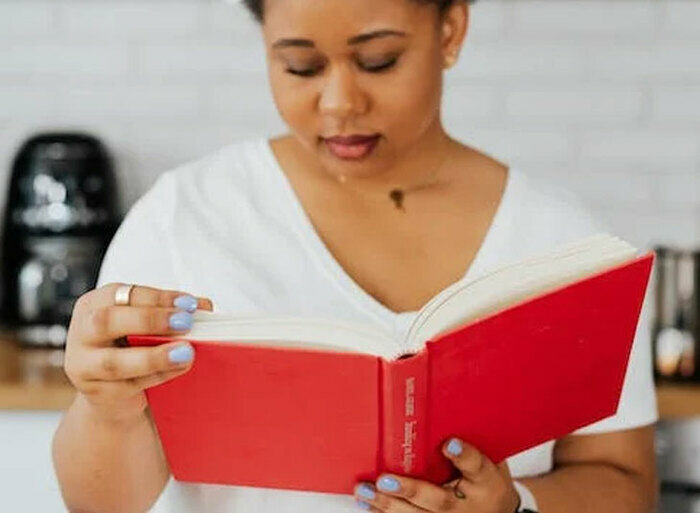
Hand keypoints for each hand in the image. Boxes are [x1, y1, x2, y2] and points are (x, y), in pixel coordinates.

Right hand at [64, 283, 212, 425]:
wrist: (113, 393)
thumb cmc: (132, 348)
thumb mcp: (146, 326)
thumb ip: (170, 314)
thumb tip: (205, 307)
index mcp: (95, 304)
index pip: (124, 294)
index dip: (158, 298)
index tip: (189, 303)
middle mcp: (82, 331)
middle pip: (107, 322)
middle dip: (149, 320)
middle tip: (185, 323)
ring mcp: (83, 364)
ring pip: (113, 362)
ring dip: (153, 357)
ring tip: (186, 352)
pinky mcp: (94, 392)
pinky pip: (127, 385)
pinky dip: (157, 376)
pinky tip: (179, 368)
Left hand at [354, 438, 519, 512]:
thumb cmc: (486, 480)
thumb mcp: (489, 458)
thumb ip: (469, 438)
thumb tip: (442, 400)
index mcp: (487, 482)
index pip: (477, 466)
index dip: (464, 455)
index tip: (450, 443)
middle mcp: (468, 506)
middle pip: (439, 500)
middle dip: (410, 490)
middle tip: (386, 479)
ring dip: (388, 504)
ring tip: (366, 490)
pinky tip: (368, 504)